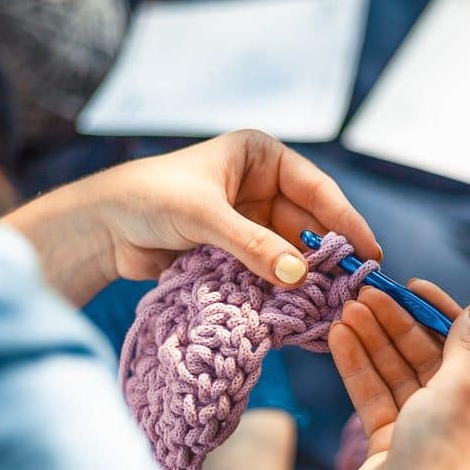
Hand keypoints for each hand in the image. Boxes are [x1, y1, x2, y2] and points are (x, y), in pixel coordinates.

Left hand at [3, 130, 379, 304]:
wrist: (101, 229)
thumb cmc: (149, 200)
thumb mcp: (205, 217)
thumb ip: (252, 246)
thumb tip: (298, 276)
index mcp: (260, 157)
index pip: (316, 189)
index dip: (346, 221)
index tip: (369, 252)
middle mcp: (260, 186)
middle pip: (309, 225)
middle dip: (328, 257)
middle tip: (354, 289)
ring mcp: (249, 221)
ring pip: (291, 253)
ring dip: (305, 279)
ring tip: (331, 307)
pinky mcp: (235, 253)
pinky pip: (269, 272)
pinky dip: (282, 291)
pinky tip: (300, 312)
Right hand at [328, 280, 469, 469]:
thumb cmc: (441, 456)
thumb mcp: (459, 389)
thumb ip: (466, 345)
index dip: (440, 314)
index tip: (413, 286)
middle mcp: (469, 422)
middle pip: (431, 360)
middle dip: (398, 326)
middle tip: (368, 292)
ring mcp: (428, 435)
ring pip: (400, 377)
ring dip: (374, 342)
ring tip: (348, 308)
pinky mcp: (393, 446)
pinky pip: (378, 399)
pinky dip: (360, 369)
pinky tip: (340, 338)